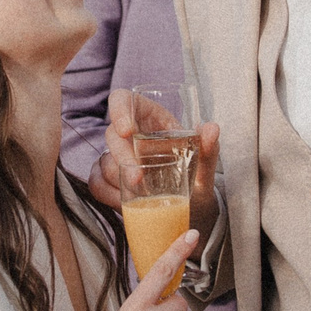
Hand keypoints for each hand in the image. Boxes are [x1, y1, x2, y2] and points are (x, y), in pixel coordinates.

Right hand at [89, 88, 221, 241]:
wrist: (191, 210)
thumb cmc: (195, 179)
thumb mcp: (204, 166)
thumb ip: (209, 148)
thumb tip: (212, 129)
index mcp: (150, 118)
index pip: (123, 99)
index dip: (119, 109)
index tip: (127, 131)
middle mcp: (130, 135)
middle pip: (112, 134)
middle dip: (122, 157)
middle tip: (138, 179)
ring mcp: (117, 157)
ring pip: (104, 162)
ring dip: (119, 180)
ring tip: (141, 196)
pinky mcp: (109, 179)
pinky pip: (98, 183)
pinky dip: (110, 195)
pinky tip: (125, 203)